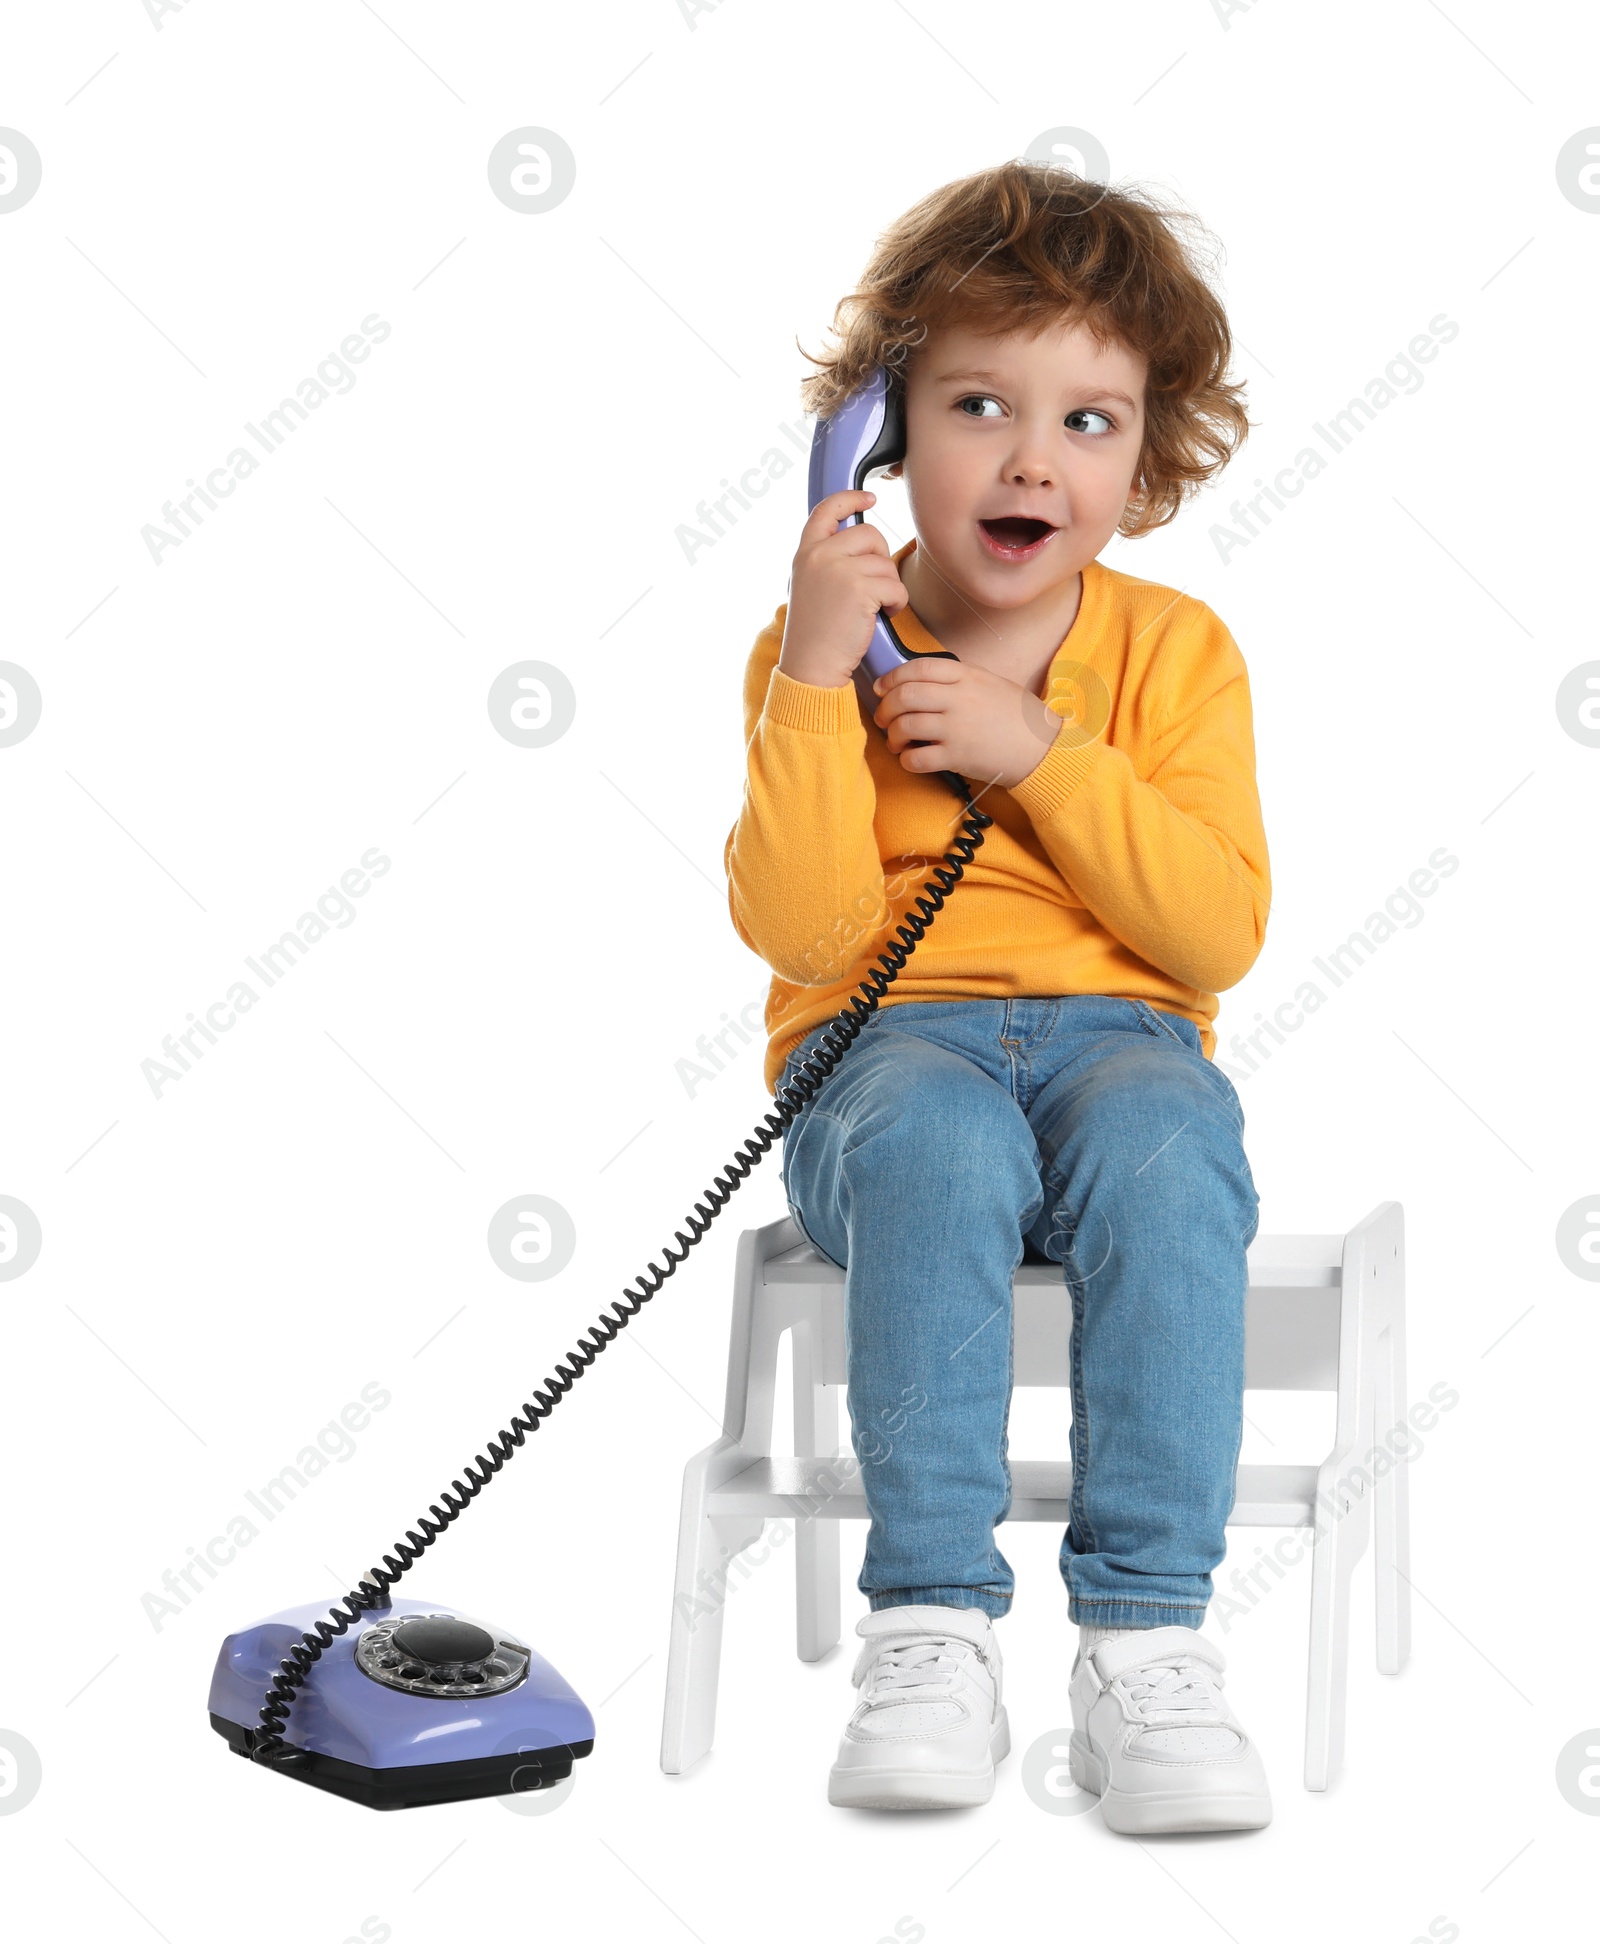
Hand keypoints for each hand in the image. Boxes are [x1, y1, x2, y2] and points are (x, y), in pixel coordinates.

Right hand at [778, 490, 908, 687]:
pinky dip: (897, 603)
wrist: (811, 667)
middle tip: (874, 588)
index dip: (850, 498)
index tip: (870, 497)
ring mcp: (838, 569)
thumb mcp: (809, 587)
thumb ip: (826, 560)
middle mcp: (819, 555)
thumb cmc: (815, 635)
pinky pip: (896, 586)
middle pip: (870, 534)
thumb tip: (857, 541)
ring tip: (874, 609)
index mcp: (805, 553)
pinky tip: (882, 616)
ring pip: (886, 563)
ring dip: (889, 587)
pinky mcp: (859, 588)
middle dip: (881, 559)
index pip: (826, 509)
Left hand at [871, 657, 1063, 788]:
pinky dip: (906, 760)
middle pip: (905, 696)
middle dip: (885, 708)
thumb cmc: (1015, 716)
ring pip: (906, 725)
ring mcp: (958, 728)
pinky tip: (910, 759)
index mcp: (967, 676)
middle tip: (883, 718)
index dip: (893, 678)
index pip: (918, 668)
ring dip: (892, 735)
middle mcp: (959, 699)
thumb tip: (919, 681)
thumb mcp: (990, 682)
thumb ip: (957, 679)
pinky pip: (917, 758)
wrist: (1042, 747)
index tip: (882, 688)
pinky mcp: (958, 757)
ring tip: (896, 742)